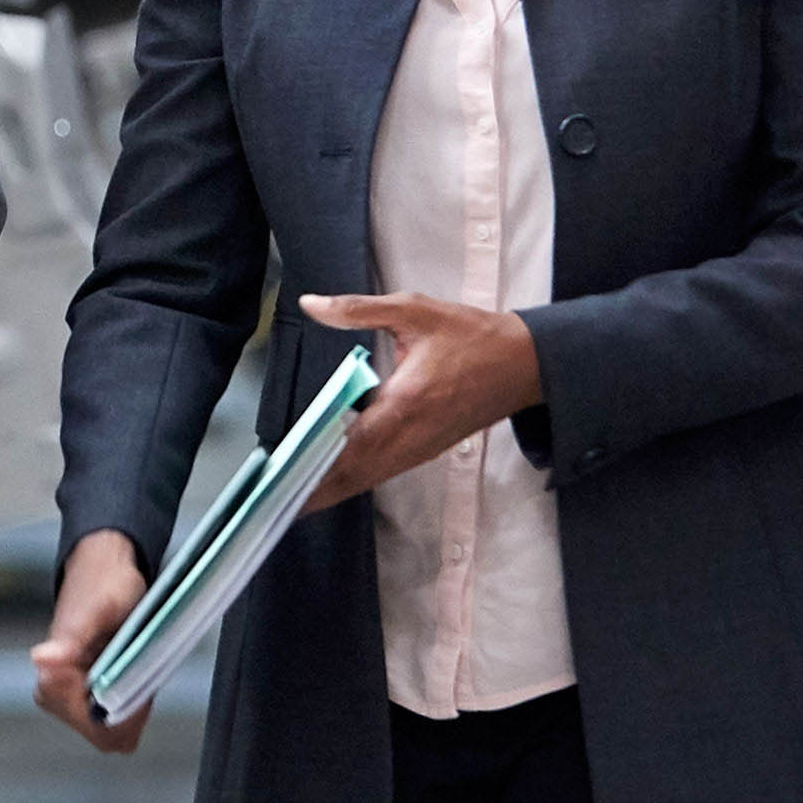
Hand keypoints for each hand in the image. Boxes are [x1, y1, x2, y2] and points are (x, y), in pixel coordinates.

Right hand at [31, 530, 151, 753]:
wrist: (104, 566)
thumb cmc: (105, 584)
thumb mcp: (99, 609)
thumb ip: (72, 639)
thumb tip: (41, 659)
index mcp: (51, 679)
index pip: (99, 730)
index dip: (128, 714)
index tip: (138, 680)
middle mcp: (53, 693)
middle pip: (106, 736)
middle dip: (131, 712)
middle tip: (138, 668)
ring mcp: (67, 697)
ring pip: (112, 730)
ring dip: (131, 705)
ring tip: (133, 663)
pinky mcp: (80, 695)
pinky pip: (113, 719)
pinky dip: (129, 702)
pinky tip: (130, 670)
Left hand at [295, 290, 545, 512]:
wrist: (526, 363)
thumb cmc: (471, 335)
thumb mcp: (414, 310)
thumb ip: (357, 308)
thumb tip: (310, 304)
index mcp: (406, 402)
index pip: (352, 444)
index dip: (317, 463)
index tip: (285, 475)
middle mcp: (413, 435)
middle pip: (356, 472)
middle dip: (317, 487)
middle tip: (277, 498)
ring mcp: (422, 448)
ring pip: (370, 476)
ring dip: (334, 487)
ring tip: (294, 495)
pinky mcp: (429, 450)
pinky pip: (385, 470)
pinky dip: (357, 476)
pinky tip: (334, 475)